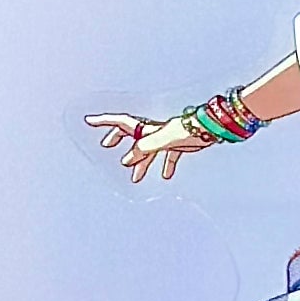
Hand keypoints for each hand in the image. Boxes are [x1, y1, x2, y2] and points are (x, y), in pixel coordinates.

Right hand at [86, 110, 212, 184]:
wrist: (211, 129)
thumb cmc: (188, 130)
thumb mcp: (161, 141)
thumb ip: (143, 149)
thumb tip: (126, 160)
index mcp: (147, 128)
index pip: (121, 122)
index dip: (104, 122)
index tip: (89, 121)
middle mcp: (155, 132)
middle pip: (131, 135)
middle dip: (118, 138)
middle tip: (107, 145)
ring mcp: (167, 138)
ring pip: (148, 151)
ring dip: (141, 164)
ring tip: (135, 178)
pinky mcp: (179, 144)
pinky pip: (168, 156)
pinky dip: (165, 166)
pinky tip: (165, 176)